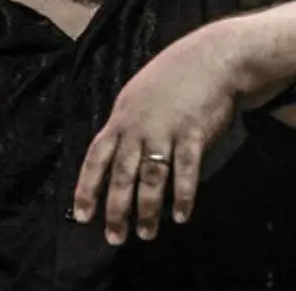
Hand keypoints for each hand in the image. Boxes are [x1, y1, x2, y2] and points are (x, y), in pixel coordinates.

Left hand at [71, 22, 244, 244]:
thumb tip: (113, 153)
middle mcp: (138, 128)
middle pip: (122, 175)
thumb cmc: (174, 76)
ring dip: (148, 210)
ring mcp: (165, 131)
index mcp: (121, 118)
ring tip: (147, 233)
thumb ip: (125, 124)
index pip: (96, 158)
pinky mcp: (192, 134)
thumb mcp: (137, 96)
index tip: (83, 216)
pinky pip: (185, 171)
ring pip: (151, 178)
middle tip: (115, 238)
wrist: (211, 58)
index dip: (87, 189)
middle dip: (116, 210)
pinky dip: (182, 196)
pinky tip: (180, 216)